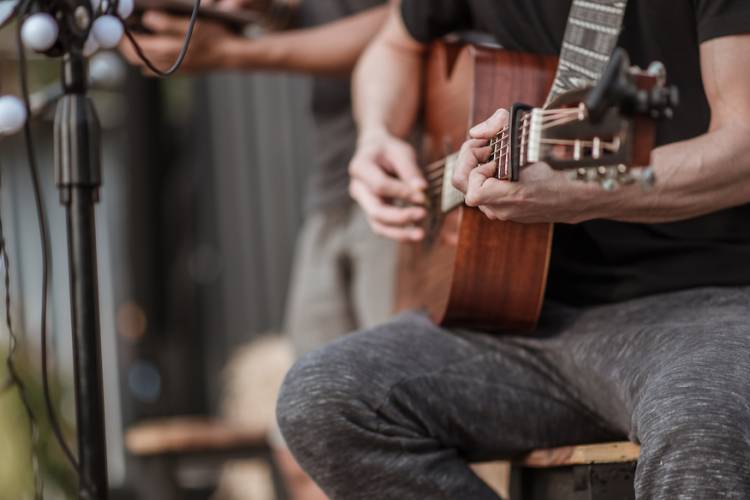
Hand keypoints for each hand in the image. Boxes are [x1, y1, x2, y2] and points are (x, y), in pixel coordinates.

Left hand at [119, 11, 241, 73]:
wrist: (230, 55)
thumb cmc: (216, 36)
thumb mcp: (193, 24)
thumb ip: (168, 22)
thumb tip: (148, 18)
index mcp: (169, 49)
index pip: (136, 45)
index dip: (123, 36)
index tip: (118, 24)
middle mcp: (168, 62)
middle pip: (136, 57)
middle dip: (125, 44)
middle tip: (121, 31)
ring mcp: (173, 69)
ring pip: (144, 64)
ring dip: (136, 51)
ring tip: (134, 37)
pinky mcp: (178, 72)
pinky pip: (156, 69)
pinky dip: (148, 60)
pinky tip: (150, 50)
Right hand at [349, 131, 427, 241]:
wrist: (375, 151)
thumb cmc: (388, 149)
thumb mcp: (400, 152)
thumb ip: (410, 170)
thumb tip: (421, 190)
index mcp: (360, 168)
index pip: (380, 186)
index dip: (401, 193)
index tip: (423, 196)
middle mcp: (357, 189)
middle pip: (375, 211)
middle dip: (400, 217)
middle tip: (423, 215)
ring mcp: (364, 203)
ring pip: (378, 225)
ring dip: (399, 233)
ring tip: (420, 235)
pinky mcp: (373, 212)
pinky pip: (384, 227)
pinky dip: (400, 233)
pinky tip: (416, 233)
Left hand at [452, 109, 603, 223]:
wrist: (580, 196)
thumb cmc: (560, 168)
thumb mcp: (534, 140)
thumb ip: (501, 128)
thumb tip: (476, 132)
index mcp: (508, 197)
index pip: (471, 186)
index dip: (476, 162)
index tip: (492, 150)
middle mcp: (500, 209)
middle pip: (463, 184)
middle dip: (470, 158)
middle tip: (486, 145)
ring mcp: (500, 212)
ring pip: (471, 187)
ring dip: (478, 165)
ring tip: (496, 153)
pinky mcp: (503, 210)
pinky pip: (483, 192)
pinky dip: (486, 175)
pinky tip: (501, 164)